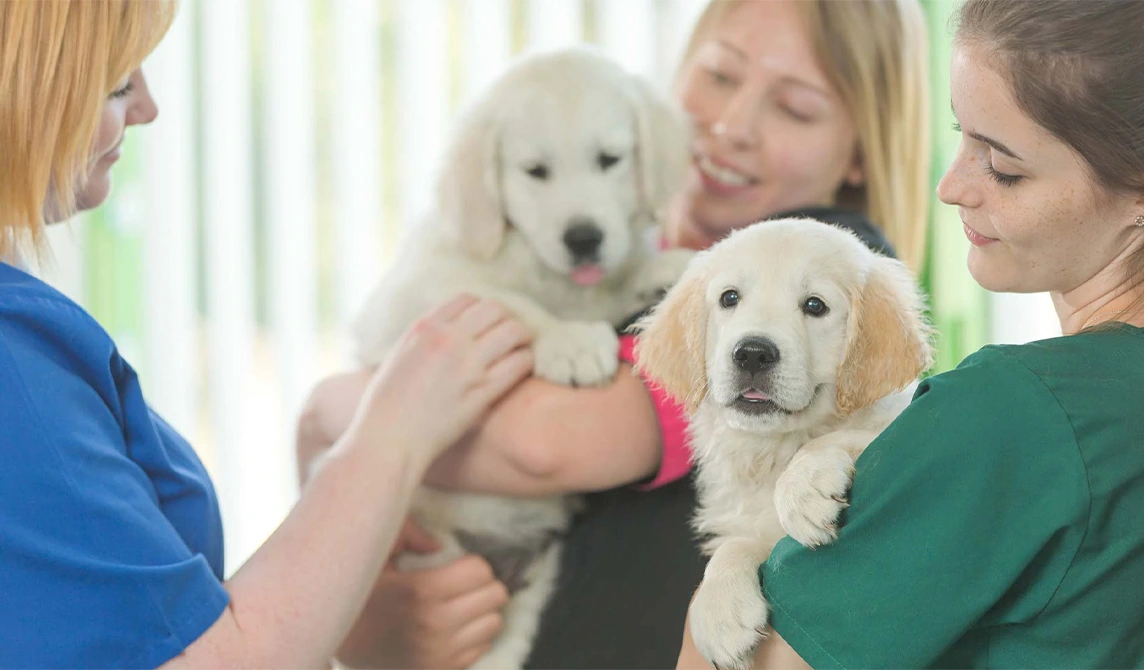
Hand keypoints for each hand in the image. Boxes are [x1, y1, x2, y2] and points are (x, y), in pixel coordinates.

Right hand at [337, 519, 509, 668]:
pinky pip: (482, 648)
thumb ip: (408, 533)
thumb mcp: (375, 551)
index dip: (474, 563)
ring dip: (483, 611)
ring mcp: (439, 653)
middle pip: (495, 596)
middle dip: (484, 584)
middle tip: (466, 584)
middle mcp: (434, 624)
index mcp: (421, 590)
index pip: (481, 571)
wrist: (335, 639)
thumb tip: (440, 545)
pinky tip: (454, 628)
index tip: (461, 565)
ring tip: (462, 605)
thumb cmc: (359, 590)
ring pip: (494, 623)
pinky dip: (474, 636)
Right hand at [350, 295, 533, 459]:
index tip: (486, 322)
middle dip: (506, 318)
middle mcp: (448, 340)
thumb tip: (445, 332)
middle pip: (495, 309)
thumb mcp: (399, 356)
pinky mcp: (483, 391)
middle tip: (511, 334)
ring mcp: (467, 365)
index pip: (467, 299)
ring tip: (522, 348)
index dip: (481, 308)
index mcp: (425, 328)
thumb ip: (424, 339)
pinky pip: (518, 363)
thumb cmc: (386, 405)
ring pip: (514, 331)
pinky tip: (522, 369)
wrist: (388, 440)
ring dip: (523, 337)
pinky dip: (525, 361)